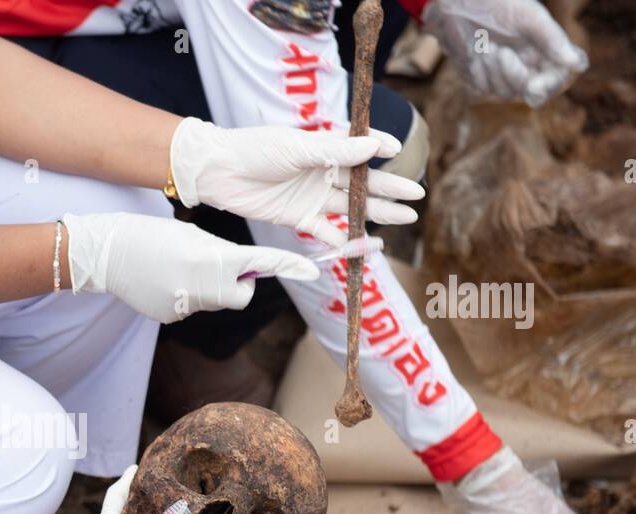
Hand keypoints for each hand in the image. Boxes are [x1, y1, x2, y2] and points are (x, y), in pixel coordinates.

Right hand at [62, 211, 318, 322]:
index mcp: (211, 260)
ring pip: (216, 302)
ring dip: (208, 289)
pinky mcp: (171, 317)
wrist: (106, 253)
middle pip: (241, 296)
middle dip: (239, 285)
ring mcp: (185, 307)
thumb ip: (223, 255)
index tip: (314, 270)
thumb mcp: (194, 236)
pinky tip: (164, 282)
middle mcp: (202, 288)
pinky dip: (185, 297)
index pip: (260, 265)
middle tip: (218, 266)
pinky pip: (193, 308)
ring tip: (179, 269)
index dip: (289, 267)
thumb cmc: (152, 235)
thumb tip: (243, 273)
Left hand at [167, 119, 425, 246]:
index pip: (360, 148)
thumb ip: (334, 150)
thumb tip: (374, 146)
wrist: (218, 172)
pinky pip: (327, 231)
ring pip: (352, 207)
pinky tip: (368, 245)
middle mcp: (322, 171)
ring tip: (406, 217)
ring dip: (378, 213)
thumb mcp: (296, 148)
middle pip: (363, 182)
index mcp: (323, 147)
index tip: (401, 150)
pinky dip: (345, 239)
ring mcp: (312, 196)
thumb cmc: (255, 150)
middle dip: (391, 189)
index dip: (381, 149)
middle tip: (417, 196)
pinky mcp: (299, 217)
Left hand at [423, 0, 587, 107]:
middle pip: (532, 92)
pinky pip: (482, 89)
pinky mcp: (480, 79)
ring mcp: (503, 74)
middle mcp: (528, 64)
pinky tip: (472, 53)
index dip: (549, 85)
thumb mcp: (528, 18)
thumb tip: (578, 65)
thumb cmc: (497, 3)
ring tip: (484, 44)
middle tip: (501, 52)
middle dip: (514, 75)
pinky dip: (476, 73)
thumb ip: (553, 41)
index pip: (557, 76)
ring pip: (505, 92)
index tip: (534, 86)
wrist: (456, 4)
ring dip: (492, 70)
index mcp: (545, 48)